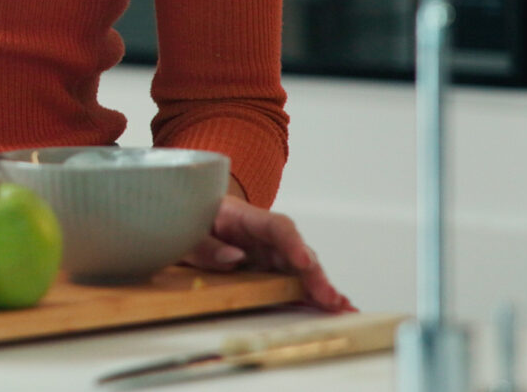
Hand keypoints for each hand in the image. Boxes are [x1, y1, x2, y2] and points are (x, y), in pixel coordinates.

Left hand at [182, 195, 355, 312]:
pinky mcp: (269, 272)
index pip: (276, 226)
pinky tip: (334, 309)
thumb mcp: (184, 233)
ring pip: (301, 270)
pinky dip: (312, 296)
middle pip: (296, 251)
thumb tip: (234, 258)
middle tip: (329, 298)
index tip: (304, 260)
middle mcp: (263, 237)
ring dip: (321, 289)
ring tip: (342, 309)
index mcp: (243, 217)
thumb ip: (204, 245)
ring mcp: (269, 255)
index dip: (292, 242)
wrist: (185, 221)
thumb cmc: (186, 222)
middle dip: (314, 275)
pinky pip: (293, 283)